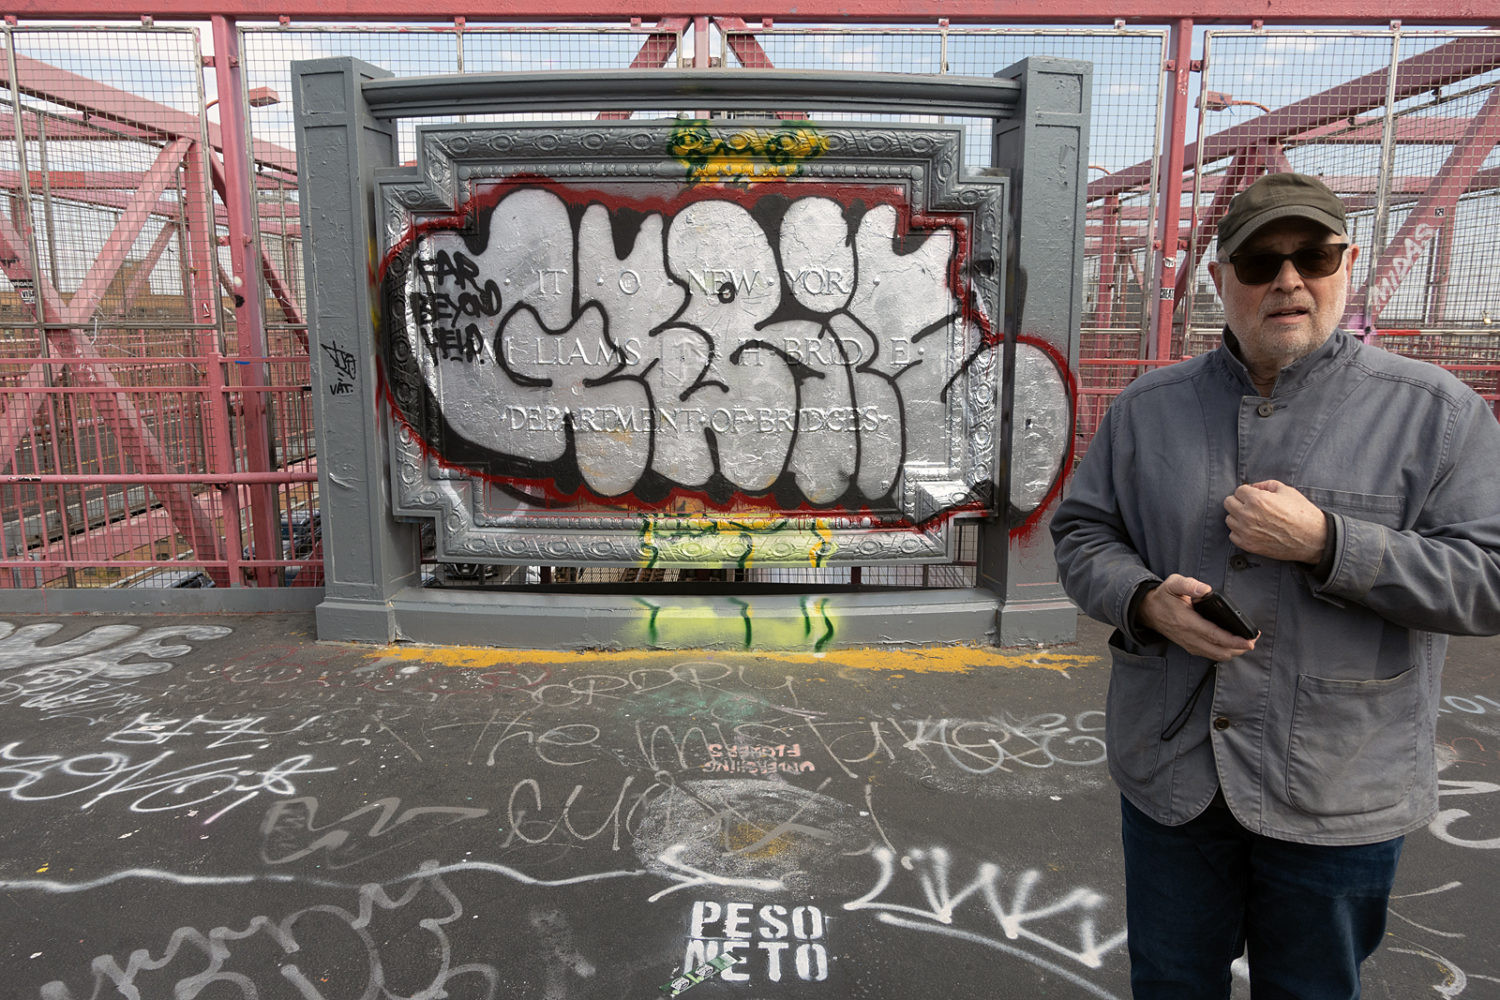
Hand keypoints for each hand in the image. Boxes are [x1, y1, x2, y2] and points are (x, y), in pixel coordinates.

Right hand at [1138, 574, 1257, 660]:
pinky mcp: (1190, 646)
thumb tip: (1206, 589)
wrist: (1148, 610)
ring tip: (1245, 644)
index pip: (1215, 635)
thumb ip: (1189, 584)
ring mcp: (1189, 644)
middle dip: (1239, 648)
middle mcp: (1189, 636)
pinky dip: (1223, 653)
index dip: (1234, 640)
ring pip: (1216, 655)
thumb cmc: (1164, 597)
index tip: (1249, 640)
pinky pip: (1210, 654)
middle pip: (1219, 650)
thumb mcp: (1173, 584)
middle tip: (1252, 641)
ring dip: (1233, 652)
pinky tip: (1231, 646)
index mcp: (1187, 621)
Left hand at [1224, 480, 1326, 563]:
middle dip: (1239, 502)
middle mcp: (1248, 515)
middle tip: (1252, 506)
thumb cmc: (1302, 513)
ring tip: (1254, 518)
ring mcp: (1246, 532)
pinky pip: (1233, 535)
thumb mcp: (1287, 491)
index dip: (1248, 492)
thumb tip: (1252, 487)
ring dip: (1238, 517)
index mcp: (1257, 500)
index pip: (1238, 490)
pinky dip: (1240, 531)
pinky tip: (1253, 530)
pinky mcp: (1248, 545)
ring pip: (1229, 519)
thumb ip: (1266, 485)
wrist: (1313, 539)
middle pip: (1228, 503)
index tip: (1255, 496)